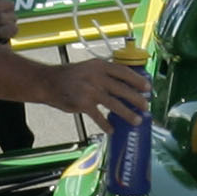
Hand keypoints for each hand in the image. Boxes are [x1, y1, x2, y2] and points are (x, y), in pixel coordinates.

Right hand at [38, 57, 152, 123]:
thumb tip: (126, 86)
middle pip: (122, 89)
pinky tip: (111, 130)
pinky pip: (98, 116)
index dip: (137, 80)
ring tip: (136, 121)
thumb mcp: (89, 68)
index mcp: (100, 65)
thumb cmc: (71, 76)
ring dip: (127, 114)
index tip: (148, 88)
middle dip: (136, 99)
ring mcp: (89, 90)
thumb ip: (105, 74)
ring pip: (114, 104)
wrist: (48, 82)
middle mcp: (96, 76)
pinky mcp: (82, 103)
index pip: (123, 72)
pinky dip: (106, 125)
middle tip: (146, 107)